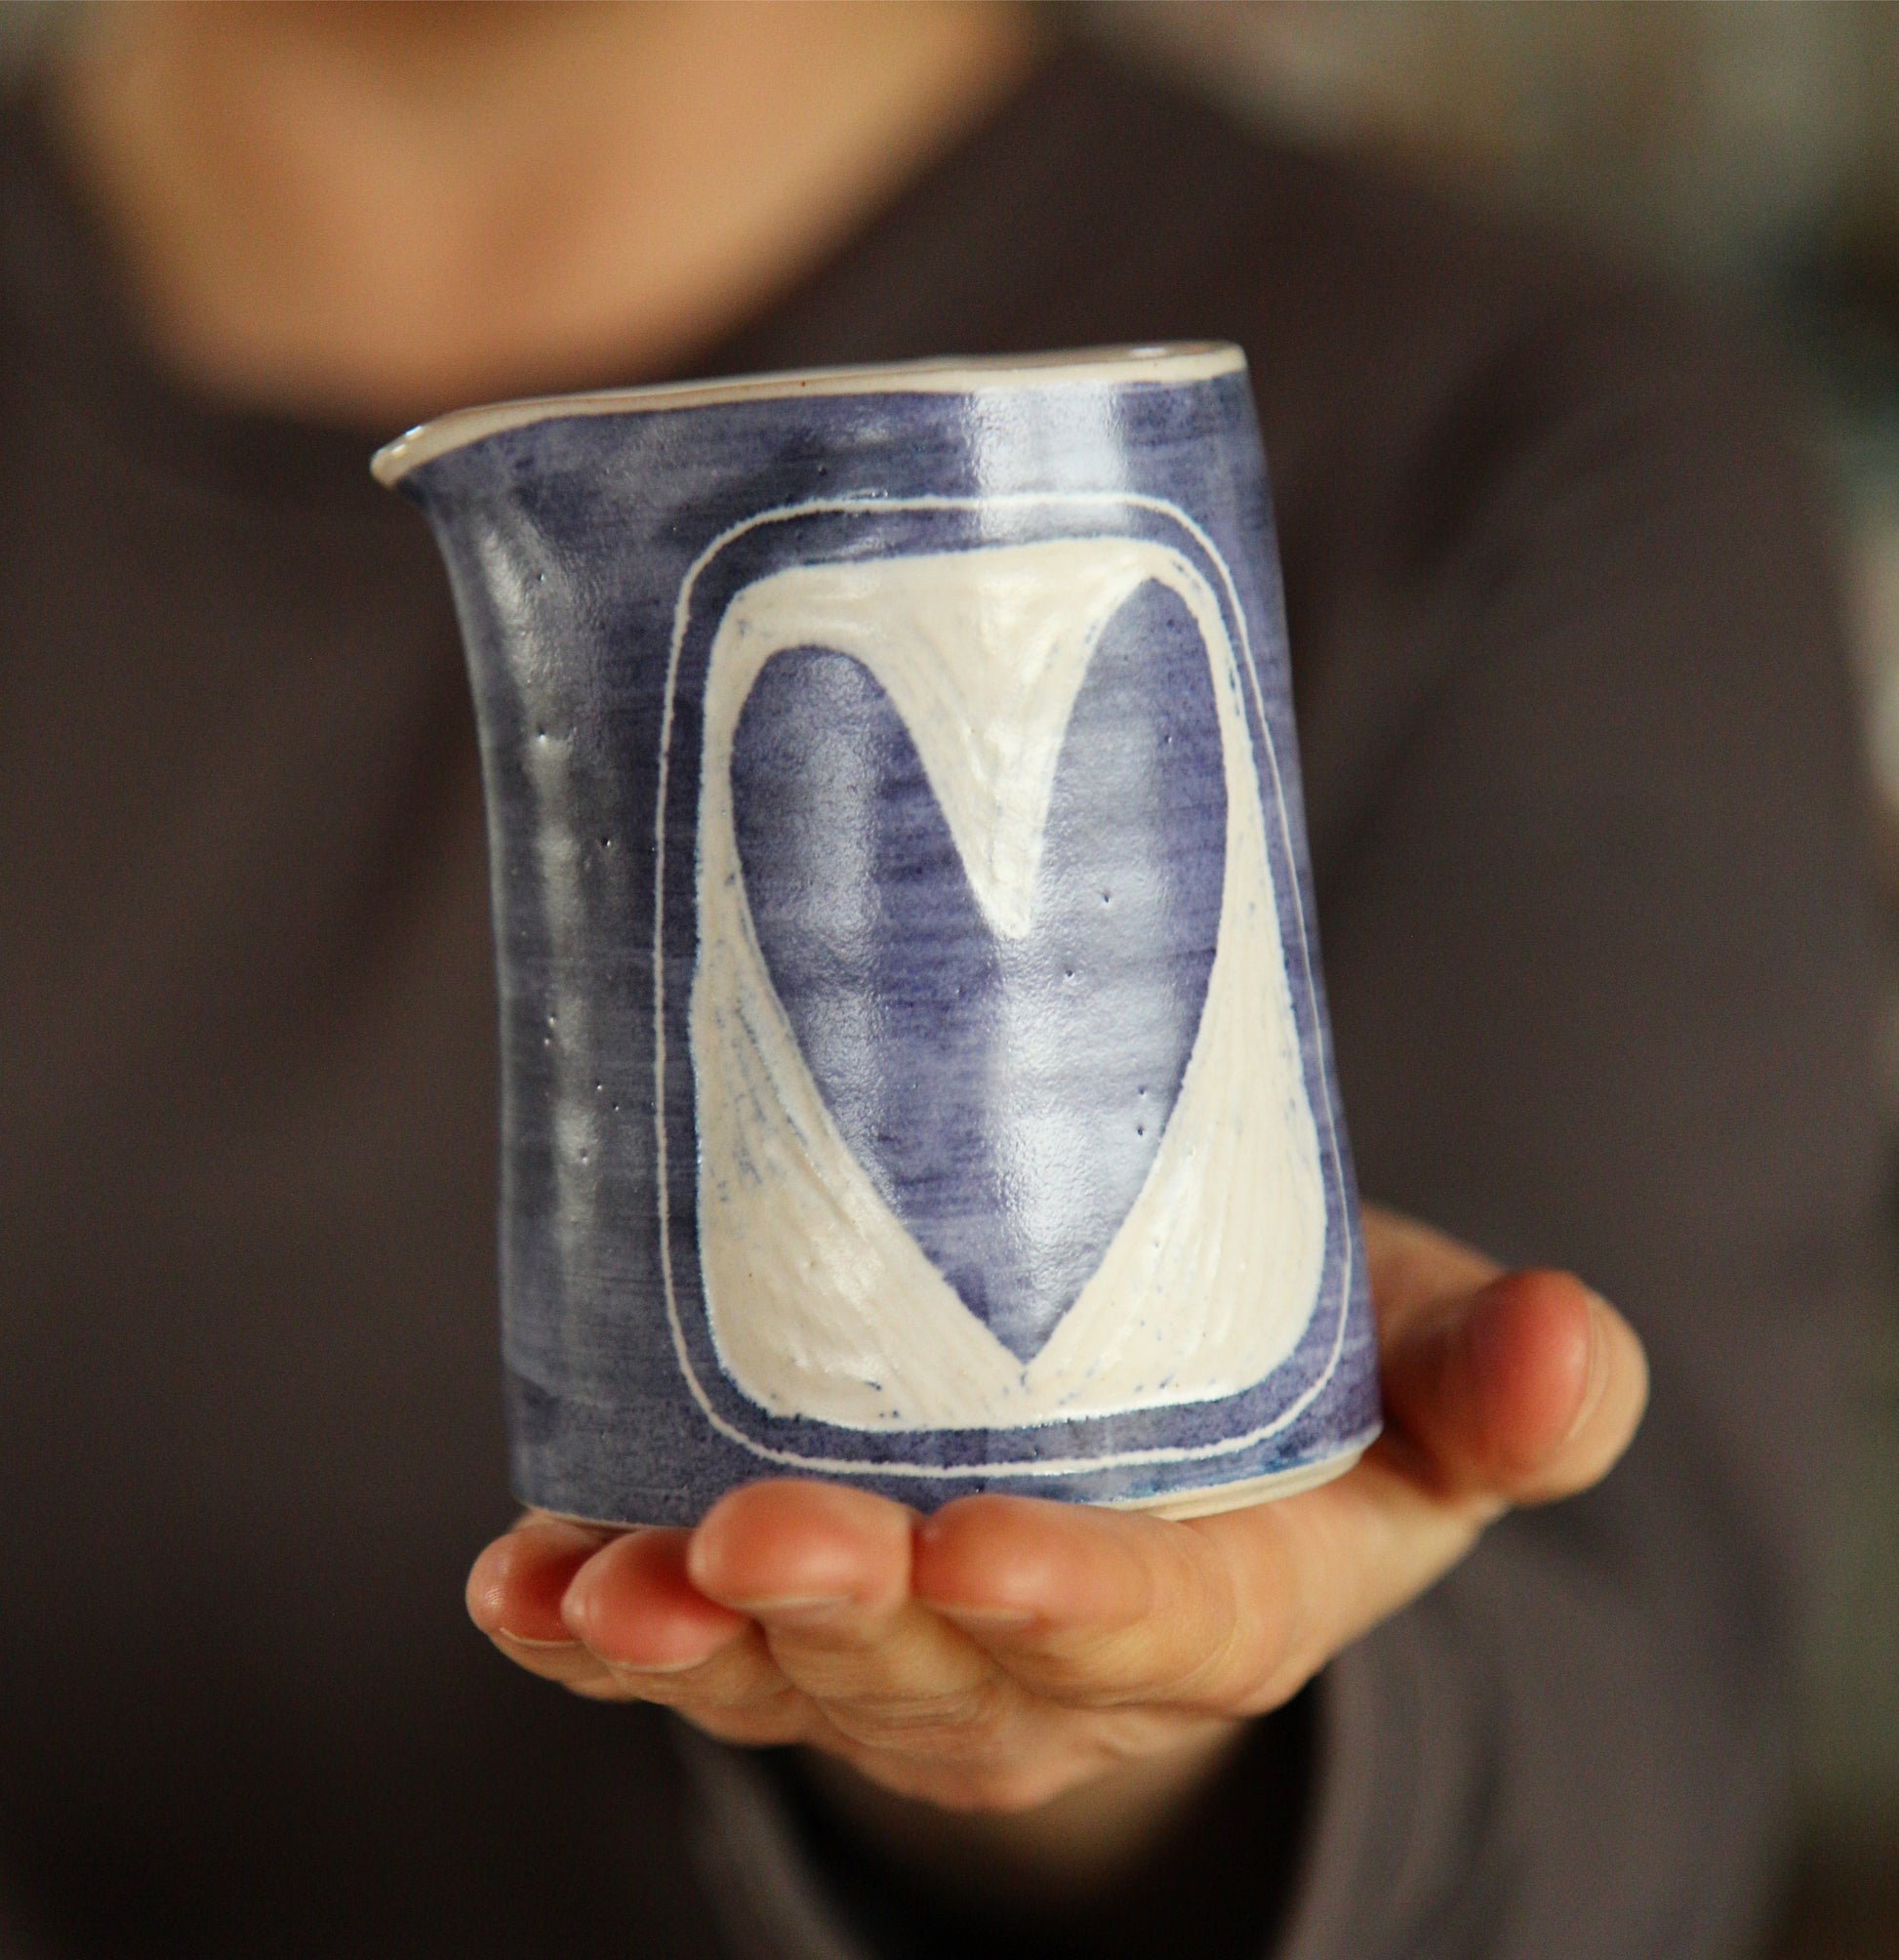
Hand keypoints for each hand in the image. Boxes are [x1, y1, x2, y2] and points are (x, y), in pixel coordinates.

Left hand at [468, 1208, 1645, 1844]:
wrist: (1179, 1455)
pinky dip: (592, 1627)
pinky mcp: (813, 1620)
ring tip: (594, 1590)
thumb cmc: (1312, 1392)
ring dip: (686, 1643)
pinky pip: (695, 1648)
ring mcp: (918, 1655)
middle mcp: (1058, 1660)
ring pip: (798, 1677)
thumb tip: (1571, 1337)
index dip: (1076, 1602)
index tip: (984, 1550)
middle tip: (754, 1539)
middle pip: (942, 1660)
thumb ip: (1503, 1381)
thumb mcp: (1427, 1374)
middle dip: (845, 1614)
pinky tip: (520, 1588)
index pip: (1157, 1624)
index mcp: (1231, 1595)